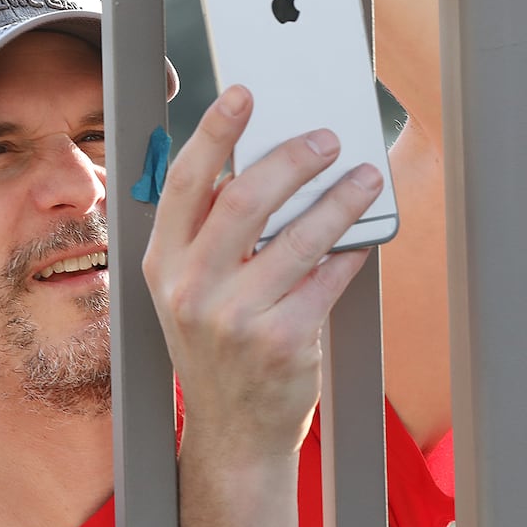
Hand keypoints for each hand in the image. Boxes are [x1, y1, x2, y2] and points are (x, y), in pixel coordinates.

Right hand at [142, 85, 383, 460]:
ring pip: (299, 236)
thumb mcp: (187, 290)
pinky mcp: (283, 341)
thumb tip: (263, 167)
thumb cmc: (215, 347)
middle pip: (245, 198)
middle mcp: (191, 288)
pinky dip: (350, 252)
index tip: (243, 95)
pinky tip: (363, 238)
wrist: (233, 431)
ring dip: (340, 199)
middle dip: (293, 158)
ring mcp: (236, 318)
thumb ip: (209, 234)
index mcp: (163, 264)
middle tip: (327, 139)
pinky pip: (328, 278)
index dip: (215, 131)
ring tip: (364, 178)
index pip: (186, 182)